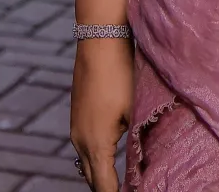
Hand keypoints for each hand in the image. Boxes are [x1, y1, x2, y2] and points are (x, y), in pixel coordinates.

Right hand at [69, 37, 132, 191]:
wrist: (100, 41)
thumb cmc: (122, 75)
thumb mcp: (136, 111)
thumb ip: (137, 142)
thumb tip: (143, 164)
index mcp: (96, 144)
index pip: (104, 187)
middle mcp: (80, 141)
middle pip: (92, 180)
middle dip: (107, 189)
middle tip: (128, 189)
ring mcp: (75, 129)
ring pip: (86, 165)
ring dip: (100, 176)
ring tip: (121, 183)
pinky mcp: (77, 118)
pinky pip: (84, 150)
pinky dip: (96, 161)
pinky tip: (110, 160)